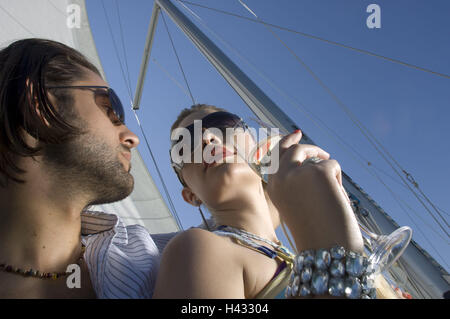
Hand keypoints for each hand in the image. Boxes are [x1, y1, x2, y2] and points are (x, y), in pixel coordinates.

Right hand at [267, 130, 362, 252]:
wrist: (326, 249)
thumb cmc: (315, 233)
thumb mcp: (297, 205)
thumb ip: (297, 184)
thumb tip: (311, 164)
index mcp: (274, 189)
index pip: (276, 158)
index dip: (286, 145)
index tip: (294, 136)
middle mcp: (281, 178)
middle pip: (289, 149)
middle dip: (298, 142)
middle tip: (302, 135)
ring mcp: (298, 173)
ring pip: (314, 156)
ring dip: (325, 166)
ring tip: (333, 190)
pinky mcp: (318, 172)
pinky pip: (332, 165)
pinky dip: (338, 181)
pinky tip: (336, 199)